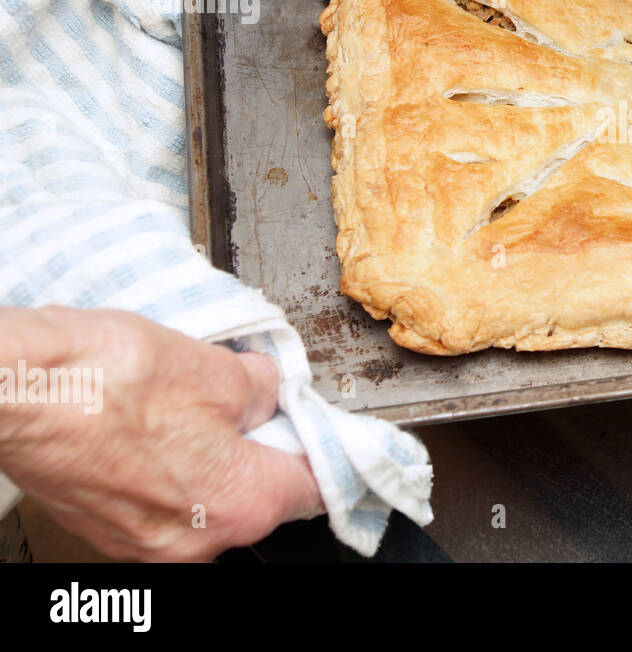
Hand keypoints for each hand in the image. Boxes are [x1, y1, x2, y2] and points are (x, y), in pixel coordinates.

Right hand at [0, 306, 322, 560]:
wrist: (11, 388)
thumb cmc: (103, 381)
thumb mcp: (217, 368)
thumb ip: (263, 388)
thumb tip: (270, 391)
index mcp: (237, 505)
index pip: (314, 484)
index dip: (322, 443)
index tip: (320, 422)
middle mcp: (192, 543)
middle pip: (260, 495)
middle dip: (263, 445)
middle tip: (253, 398)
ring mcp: (142, 542)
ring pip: (209, 498)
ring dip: (213, 454)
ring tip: (190, 402)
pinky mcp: (105, 527)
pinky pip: (162, 500)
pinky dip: (169, 464)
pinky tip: (153, 421)